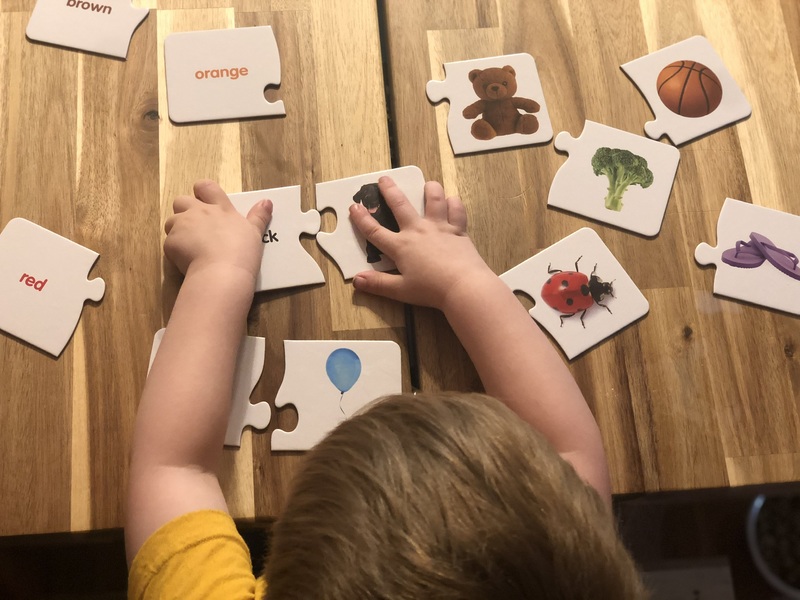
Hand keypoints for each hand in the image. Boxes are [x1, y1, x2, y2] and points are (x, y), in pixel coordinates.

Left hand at [164, 180, 271, 279]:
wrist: (222, 273)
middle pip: (181, 200)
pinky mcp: (171, 242)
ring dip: (177, 231)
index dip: (202, 191)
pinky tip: (187, 262)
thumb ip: (259, 216)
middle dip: (184, 210)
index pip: (206, 187)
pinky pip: (169, 243)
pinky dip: (175, 251)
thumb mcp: (254, 233)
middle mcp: (198, 212)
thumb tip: (267, 201)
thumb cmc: (242, 252)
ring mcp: (182, 225)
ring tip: (190, 247)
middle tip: (195, 227)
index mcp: (220, 208)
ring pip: (171, 221)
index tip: (204, 200)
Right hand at [349, 177, 494, 310]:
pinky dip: (454, 203)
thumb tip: (357, 280)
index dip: (362, 219)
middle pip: (400, 205)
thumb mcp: (401, 290)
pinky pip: (457, 210)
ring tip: (428, 184)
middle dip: (389, 190)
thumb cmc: (431, 290)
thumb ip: (378, 284)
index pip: (375, 231)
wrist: (463, 286)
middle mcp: (418, 231)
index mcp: (401, 246)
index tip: (354, 207)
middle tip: (384, 179)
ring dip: (430, 189)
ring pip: (434, 199)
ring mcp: (439, 227)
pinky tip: (452, 201)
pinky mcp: (458, 230)